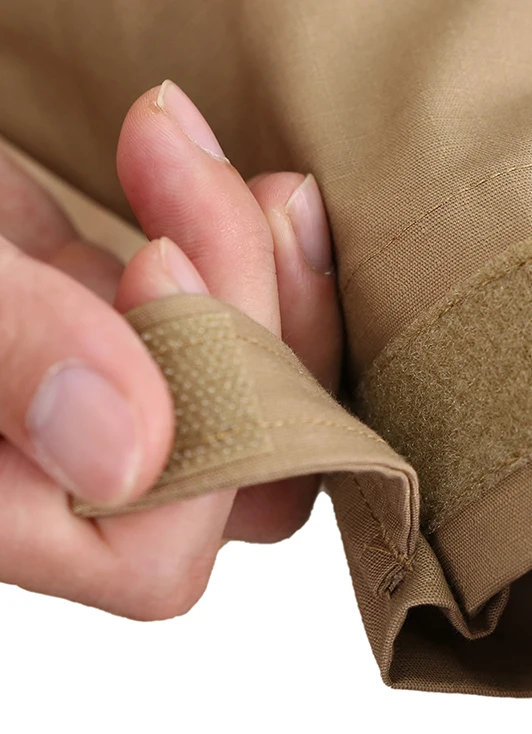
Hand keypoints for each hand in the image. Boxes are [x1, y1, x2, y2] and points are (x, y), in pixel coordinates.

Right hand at [0, 80, 341, 618]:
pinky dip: (226, 235)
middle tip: (218, 189)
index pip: (153, 557)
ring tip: (190, 153)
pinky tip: (188, 155)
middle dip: (260, 329)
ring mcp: (83, 386)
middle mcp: (46, 466)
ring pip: (248, 394)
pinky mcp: (93, 308)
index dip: (198, 432)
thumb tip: (128, 450)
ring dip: (259, 271)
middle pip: (236, 475)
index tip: (155, 264)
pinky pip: (211, 312)